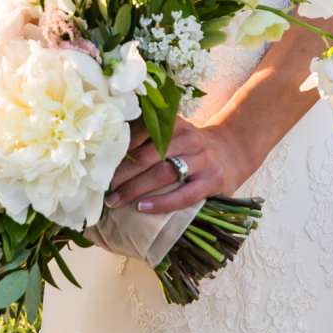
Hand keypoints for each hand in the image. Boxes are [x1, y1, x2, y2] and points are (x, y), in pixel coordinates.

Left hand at [104, 115, 256, 215]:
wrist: (234, 150)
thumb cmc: (192, 145)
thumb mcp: (174, 132)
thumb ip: (148, 136)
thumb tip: (108, 150)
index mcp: (175, 124)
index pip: (140, 134)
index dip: (118, 150)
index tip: (98, 163)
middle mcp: (188, 139)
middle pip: (147, 156)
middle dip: (121, 174)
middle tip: (101, 188)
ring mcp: (202, 160)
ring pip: (163, 174)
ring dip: (135, 189)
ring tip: (115, 201)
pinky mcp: (213, 181)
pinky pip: (184, 195)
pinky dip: (161, 202)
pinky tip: (142, 208)